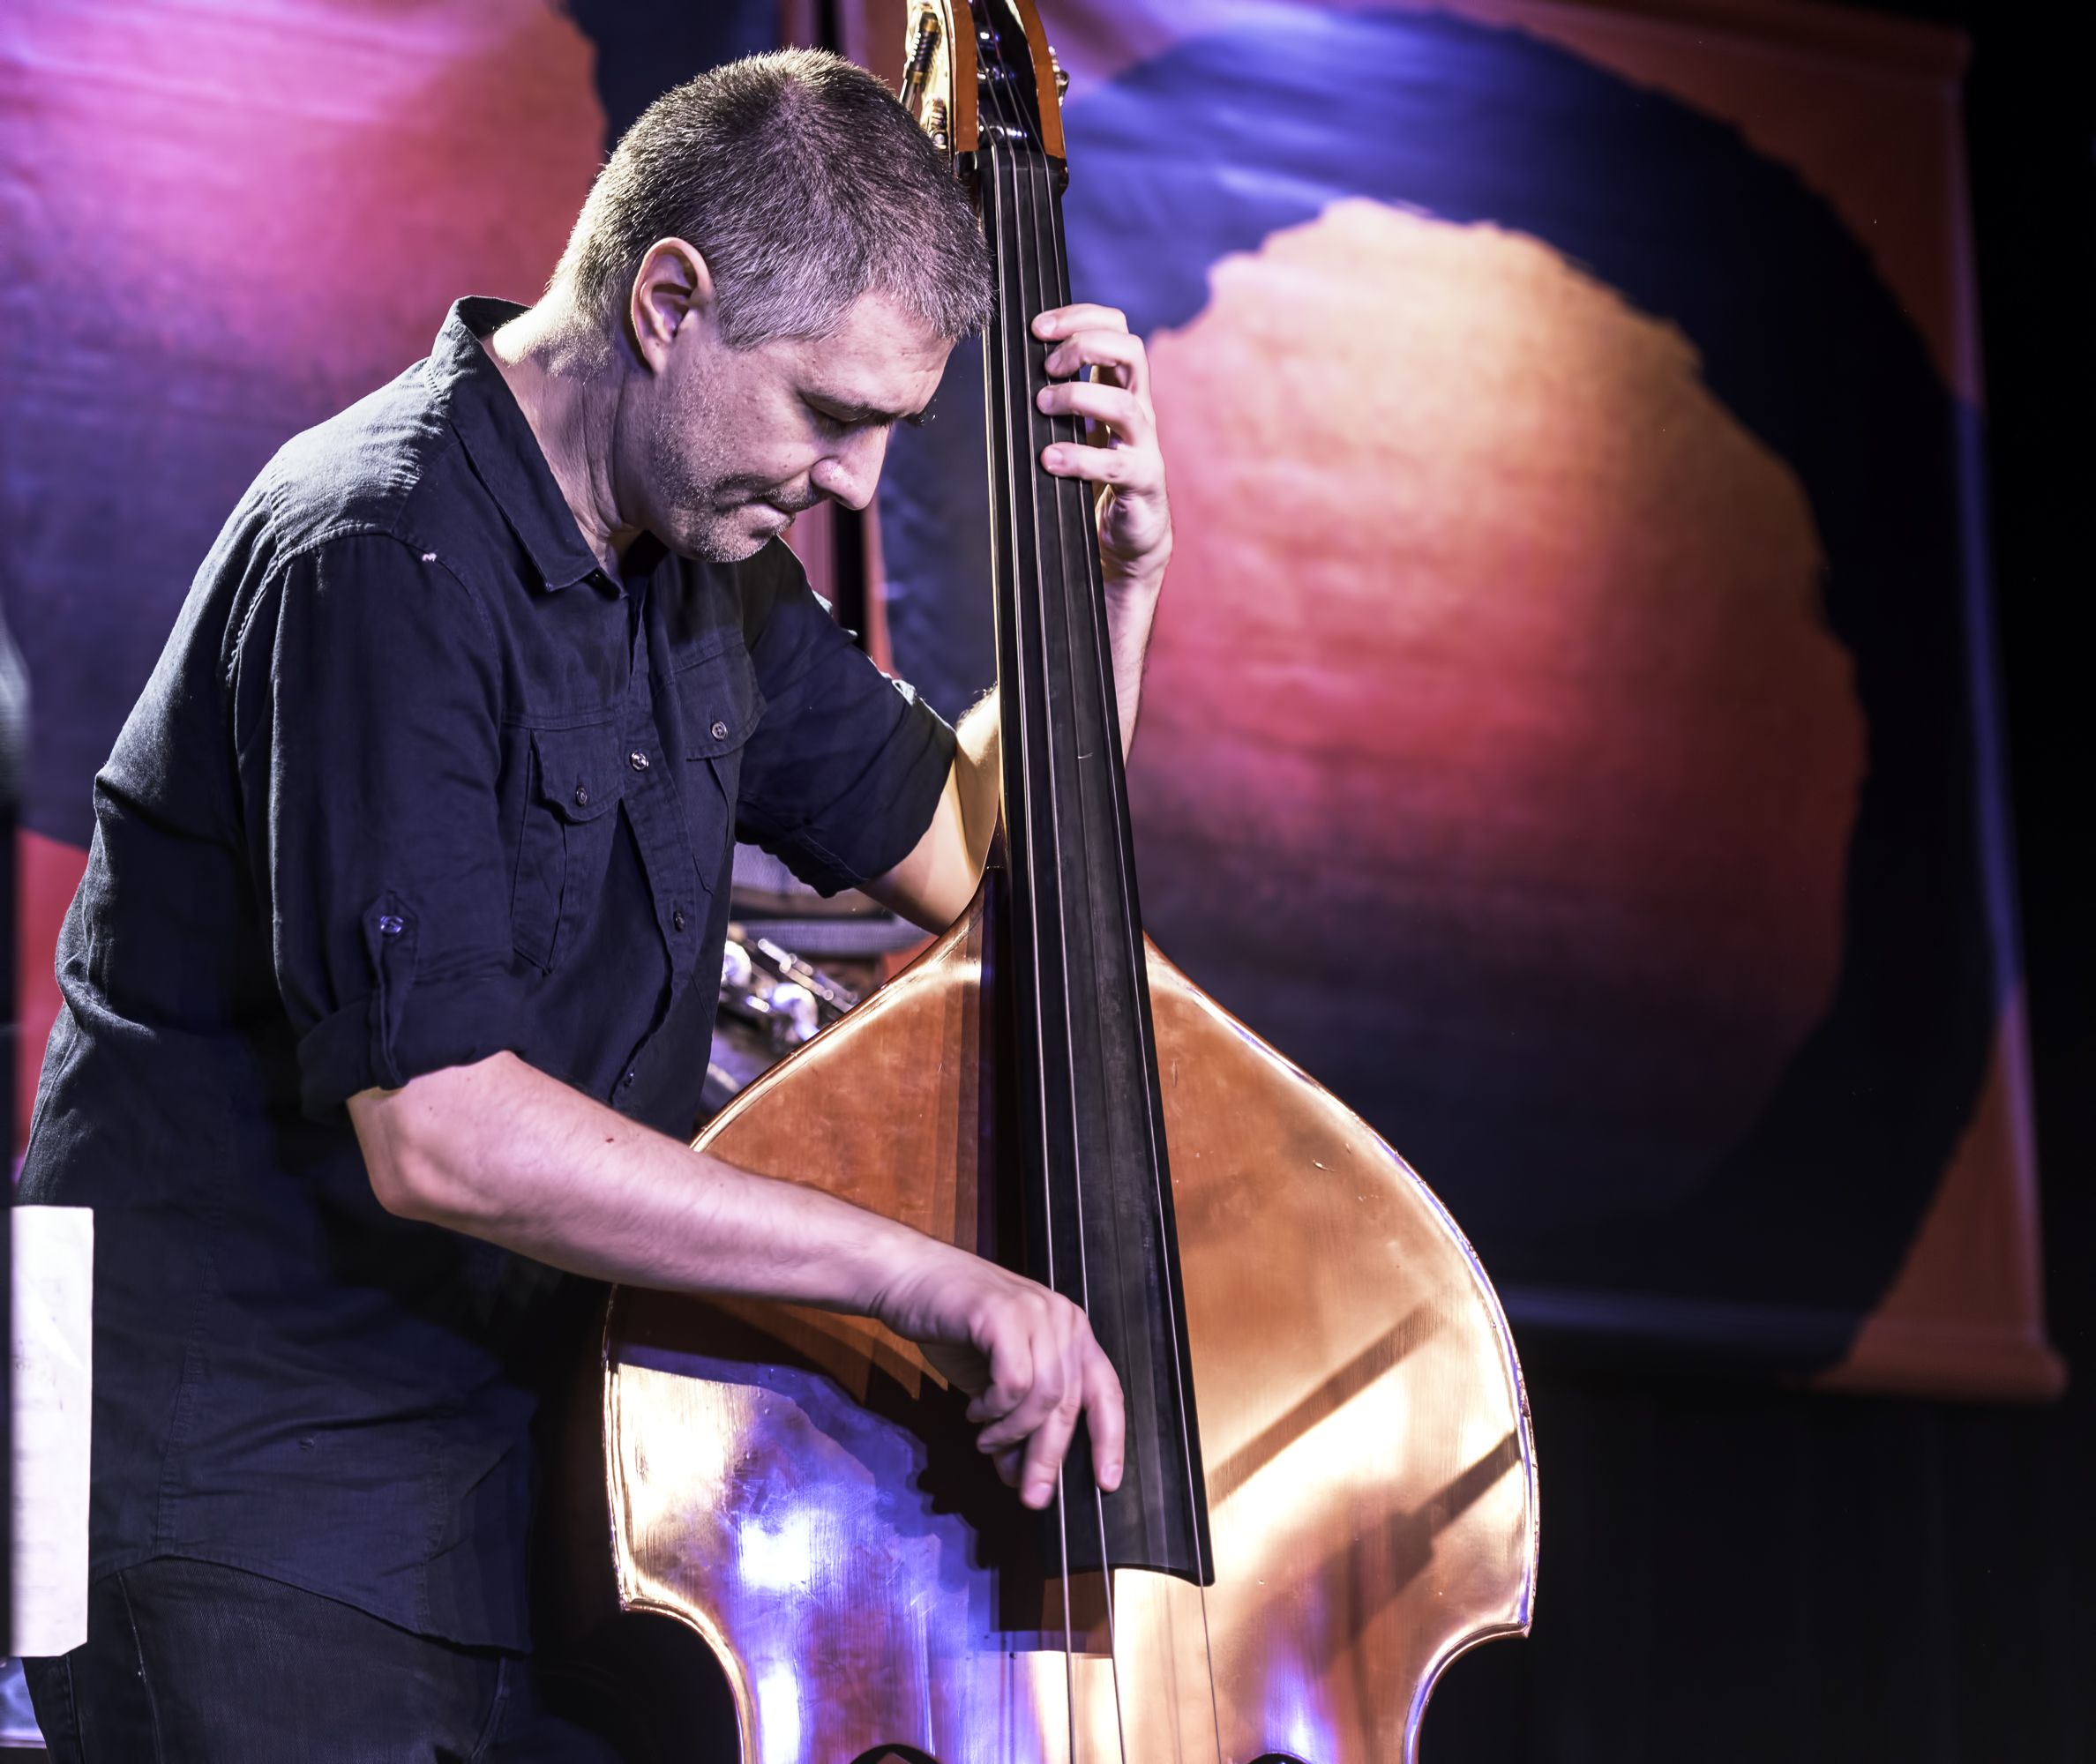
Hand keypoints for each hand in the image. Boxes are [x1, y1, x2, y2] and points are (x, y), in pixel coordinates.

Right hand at [872, 1244, 1125, 1509]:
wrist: (909, 1277)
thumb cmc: (953, 1325)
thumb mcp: (994, 1380)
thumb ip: (1015, 1420)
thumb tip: (1022, 1474)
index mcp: (1071, 1331)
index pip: (1106, 1391)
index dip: (1111, 1440)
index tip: (1105, 1483)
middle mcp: (1063, 1319)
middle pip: (1070, 1404)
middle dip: (1049, 1458)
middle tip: (1031, 1495)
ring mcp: (1035, 1312)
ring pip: (1044, 1398)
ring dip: (1013, 1434)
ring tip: (987, 1442)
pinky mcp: (1003, 1315)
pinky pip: (1012, 1383)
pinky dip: (994, 1409)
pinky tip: (975, 1411)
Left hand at [1033, 304, 1171, 600]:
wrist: (1130, 539)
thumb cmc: (1098, 480)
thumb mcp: (1080, 430)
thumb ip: (1060, 399)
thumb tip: (1011, 371)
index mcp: (1123, 390)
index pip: (1117, 330)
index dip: (1081, 317)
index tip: (1039, 327)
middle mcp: (1140, 411)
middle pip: (1132, 351)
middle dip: (1085, 344)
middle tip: (1048, 365)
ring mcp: (1145, 446)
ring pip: (1126, 403)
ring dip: (1079, 396)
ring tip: (1043, 404)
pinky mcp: (1143, 483)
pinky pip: (1118, 464)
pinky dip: (1081, 458)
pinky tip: (1051, 459)